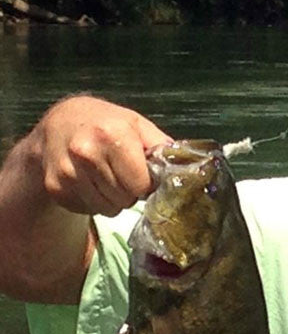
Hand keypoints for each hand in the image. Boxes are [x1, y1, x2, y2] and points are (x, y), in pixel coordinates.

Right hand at [31, 95, 171, 215]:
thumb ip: (162, 147)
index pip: (141, 185)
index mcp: (111, 134)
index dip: (145, 183)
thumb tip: (186, 170)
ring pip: (108, 209)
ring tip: (105, 176)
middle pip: (125, 200)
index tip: (141, 173)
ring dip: (112, 199)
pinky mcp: (55, 188)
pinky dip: (93, 201)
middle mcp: (86, 152)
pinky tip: (88, 181)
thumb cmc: (106, 124)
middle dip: (129, 191)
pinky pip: (88, 210)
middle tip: (121, 173)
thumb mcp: (137, 125)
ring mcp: (67, 172)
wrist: (59, 123)